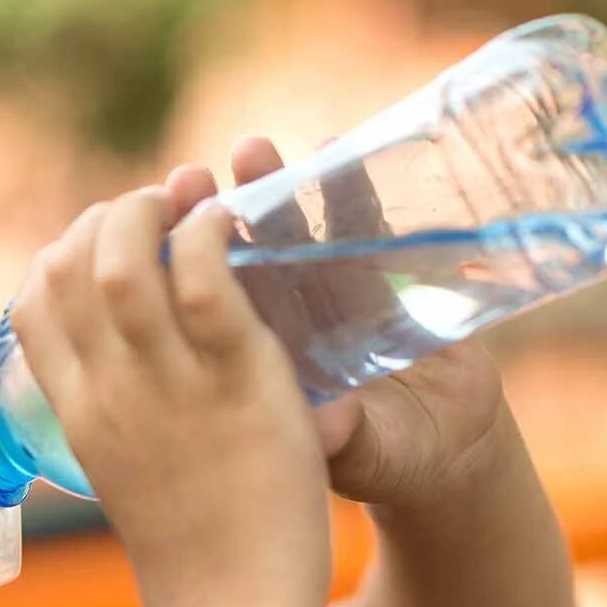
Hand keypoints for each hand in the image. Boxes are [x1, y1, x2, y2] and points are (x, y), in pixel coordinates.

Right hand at [9, 175, 331, 606]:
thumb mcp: (123, 476)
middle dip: (107, 216)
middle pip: (69, 265)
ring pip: (126, 259)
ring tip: (191, 203)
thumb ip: (110, 421)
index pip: (33, 302)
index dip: (62, 252)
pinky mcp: (236, 381)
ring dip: (153, 210)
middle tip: (158, 210)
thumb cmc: (190, 556)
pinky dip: (211, 234)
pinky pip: (205, 281)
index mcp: (76, 412)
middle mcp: (107, 390)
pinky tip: (231, 225)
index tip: (104, 243)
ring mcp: (167, 385)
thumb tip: (107, 387)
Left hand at [216, 137, 511, 509]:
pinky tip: (335, 152)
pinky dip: (351, 191)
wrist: (450, 449)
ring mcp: (335, 294)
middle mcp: (286, 321)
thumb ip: (348, 439)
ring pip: (295, 233)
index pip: (206, 307)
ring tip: (250, 149)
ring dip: (274, 188)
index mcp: (255, 362)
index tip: (156, 242)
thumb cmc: (393, 457)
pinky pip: (364, 228)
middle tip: (189, 179)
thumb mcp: (366, 455)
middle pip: (239, 258)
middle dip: (213, 216)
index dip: (181, 273)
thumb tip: (328, 429)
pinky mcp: (389, 277)